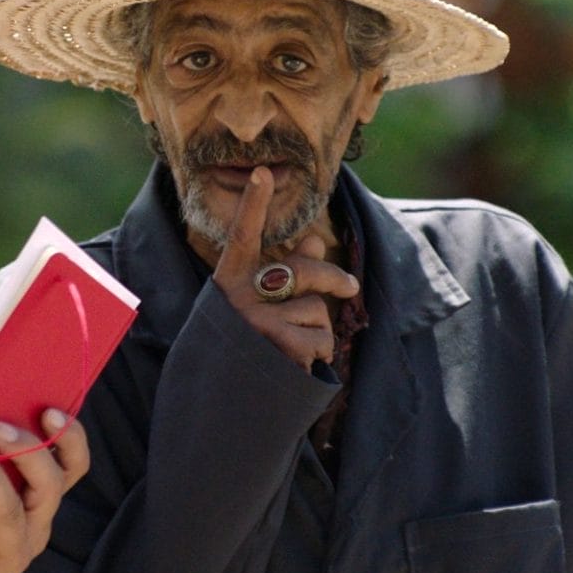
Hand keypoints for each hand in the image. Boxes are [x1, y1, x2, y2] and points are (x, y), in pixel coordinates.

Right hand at [211, 166, 358, 370]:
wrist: (222, 401)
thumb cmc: (244, 345)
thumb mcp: (255, 305)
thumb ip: (285, 271)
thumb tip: (317, 240)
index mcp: (227, 279)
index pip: (243, 236)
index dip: (254, 205)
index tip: (264, 171)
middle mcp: (236, 297)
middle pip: (303, 271)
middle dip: (334, 280)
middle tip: (350, 286)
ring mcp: (253, 322)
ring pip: (316, 311)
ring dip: (319, 332)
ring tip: (293, 349)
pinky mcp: (273, 348)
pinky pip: (319, 340)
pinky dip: (318, 356)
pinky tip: (296, 366)